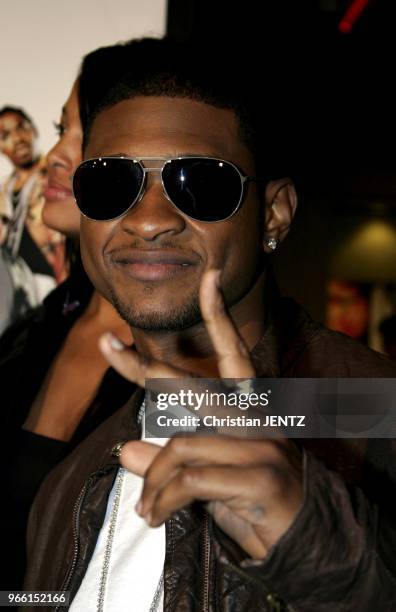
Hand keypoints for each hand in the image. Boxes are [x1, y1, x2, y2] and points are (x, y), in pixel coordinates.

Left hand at [99, 269, 302, 558]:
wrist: (305, 539)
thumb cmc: (252, 502)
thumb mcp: (204, 478)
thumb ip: (167, 462)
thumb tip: (125, 450)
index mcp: (247, 408)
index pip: (232, 353)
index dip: (219, 315)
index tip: (209, 279)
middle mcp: (254, 416)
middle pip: (191, 386)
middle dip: (145, 367)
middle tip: (106, 345)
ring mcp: (259, 443)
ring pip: (180, 446)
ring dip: (154, 481)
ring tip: (146, 507)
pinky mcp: (260, 476)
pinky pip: (189, 480)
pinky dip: (163, 500)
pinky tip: (155, 516)